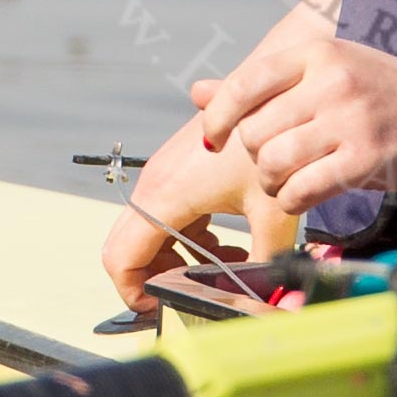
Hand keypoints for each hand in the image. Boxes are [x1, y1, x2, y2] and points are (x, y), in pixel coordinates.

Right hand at [101, 108, 297, 311]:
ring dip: (179, 256)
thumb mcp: (275, 213)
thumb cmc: (273, 143)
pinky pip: (168, 212)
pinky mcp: (181, 165)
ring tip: (227, 262)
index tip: (162, 308)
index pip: (121, 260)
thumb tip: (269, 304)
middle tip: (200, 290)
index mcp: (165, 197)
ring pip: (151, 230)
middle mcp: (156, 183)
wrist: (275, 87)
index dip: (133, 294)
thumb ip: (268, 266)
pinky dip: (189, 234)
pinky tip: (230, 239)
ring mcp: (166, 172)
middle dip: (159, 277)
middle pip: (130, 247)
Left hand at [199, 41, 396, 213]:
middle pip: (254, 131)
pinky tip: (309, 193)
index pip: (246, 82)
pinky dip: (294, 201)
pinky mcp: (364, 159)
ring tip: (294, 180)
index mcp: (319, 52)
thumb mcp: (329, 72)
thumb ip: (264, 85)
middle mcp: (332, 80)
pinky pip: (300, 191)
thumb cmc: (388, 95)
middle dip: (257, 156)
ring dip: (274, 183)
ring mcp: (349, 119)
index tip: (215, 138)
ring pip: (272, 163)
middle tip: (279, 163)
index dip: (218, 116)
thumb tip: (198, 93)